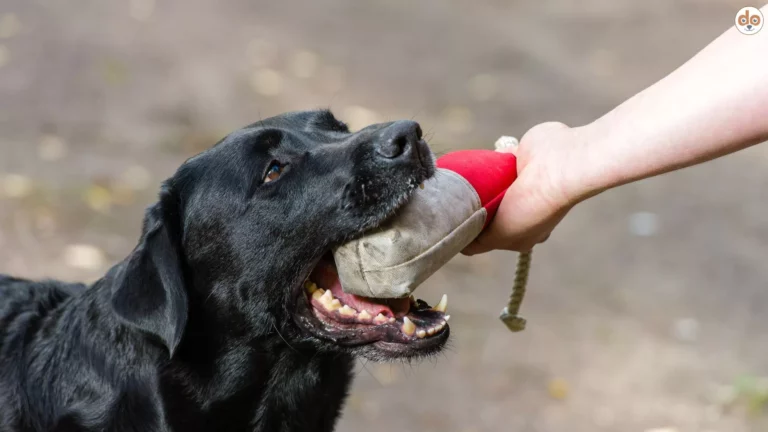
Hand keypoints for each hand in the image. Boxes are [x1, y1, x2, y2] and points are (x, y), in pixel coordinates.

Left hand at [462, 122, 581, 254]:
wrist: (557, 165)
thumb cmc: (532, 205)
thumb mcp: (503, 235)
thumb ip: (480, 242)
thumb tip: (460, 244)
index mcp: (524, 231)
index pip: (491, 234)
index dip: (473, 230)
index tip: (457, 223)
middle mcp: (524, 208)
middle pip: (488, 210)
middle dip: (474, 206)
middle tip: (458, 200)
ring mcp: (521, 183)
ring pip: (489, 187)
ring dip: (478, 184)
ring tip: (462, 181)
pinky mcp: (518, 159)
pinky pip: (493, 162)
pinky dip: (485, 162)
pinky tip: (476, 162)